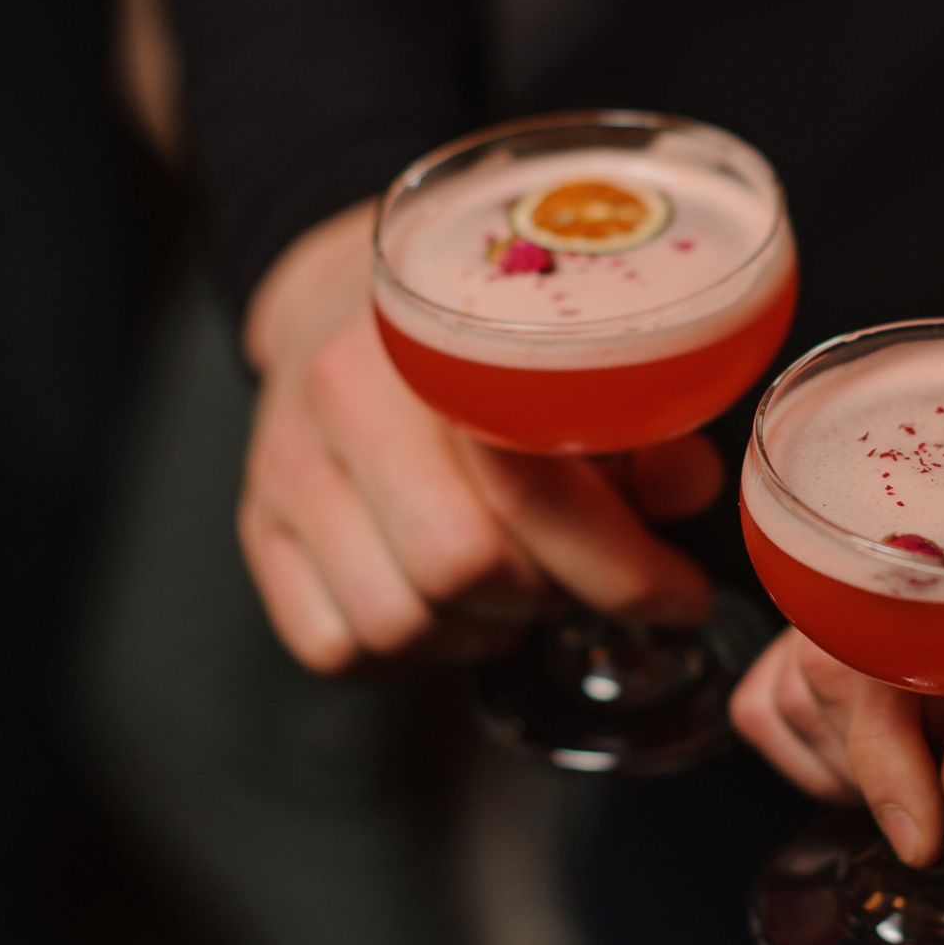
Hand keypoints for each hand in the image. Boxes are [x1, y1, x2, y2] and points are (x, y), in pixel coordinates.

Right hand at [236, 200, 722, 674]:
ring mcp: (287, 466)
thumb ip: (650, 426)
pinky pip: (334, 646)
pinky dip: (408, 648)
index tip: (681, 594)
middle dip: (551, 595)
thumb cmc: (489, 341)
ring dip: (481, 628)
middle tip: (587, 577)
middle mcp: (345, 396)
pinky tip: (447, 601)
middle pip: (462, 570)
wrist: (344, 296)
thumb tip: (687, 490)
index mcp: (438, 340)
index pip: (530, 494)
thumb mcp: (587, 359)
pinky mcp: (257, 526)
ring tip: (519, 582)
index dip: (623, 568)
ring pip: (398, 622)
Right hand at [730, 514, 943, 864]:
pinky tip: (923, 785)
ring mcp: (892, 604)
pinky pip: (794, 704)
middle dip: (887, 768)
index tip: (927, 829)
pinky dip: (836, 762)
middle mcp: (921, 556)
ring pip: (795, 690)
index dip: (881, 740)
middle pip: (819, 666)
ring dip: (866, 771)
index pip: (871, 629)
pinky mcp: (883, 650)